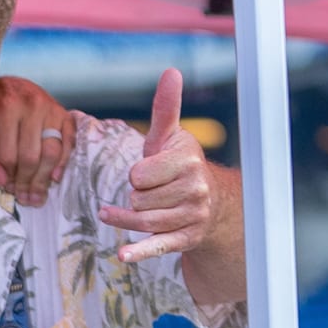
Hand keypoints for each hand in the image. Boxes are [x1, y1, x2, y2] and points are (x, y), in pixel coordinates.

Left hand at [0, 75, 74, 205]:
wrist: (8, 87)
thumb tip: (3, 182)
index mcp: (5, 110)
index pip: (9, 155)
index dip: (8, 177)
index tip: (8, 190)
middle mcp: (31, 107)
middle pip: (31, 157)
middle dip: (27, 182)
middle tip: (25, 198)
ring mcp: (51, 109)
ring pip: (51, 152)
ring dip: (44, 178)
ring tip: (37, 194)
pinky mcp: (65, 113)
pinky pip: (69, 142)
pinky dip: (63, 163)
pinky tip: (54, 178)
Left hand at [99, 68, 217, 263]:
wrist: (211, 200)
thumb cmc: (177, 164)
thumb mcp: (169, 136)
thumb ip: (165, 108)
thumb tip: (171, 72)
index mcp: (188, 159)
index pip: (140, 174)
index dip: (137, 174)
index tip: (145, 172)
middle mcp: (196, 187)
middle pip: (139, 199)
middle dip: (135, 196)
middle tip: (147, 192)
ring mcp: (193, 215)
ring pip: (142, 221)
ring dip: (125, 218)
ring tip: (116, 213)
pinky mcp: (187, 238)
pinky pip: (159, 245)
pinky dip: (140, 252)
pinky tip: (122, 256)